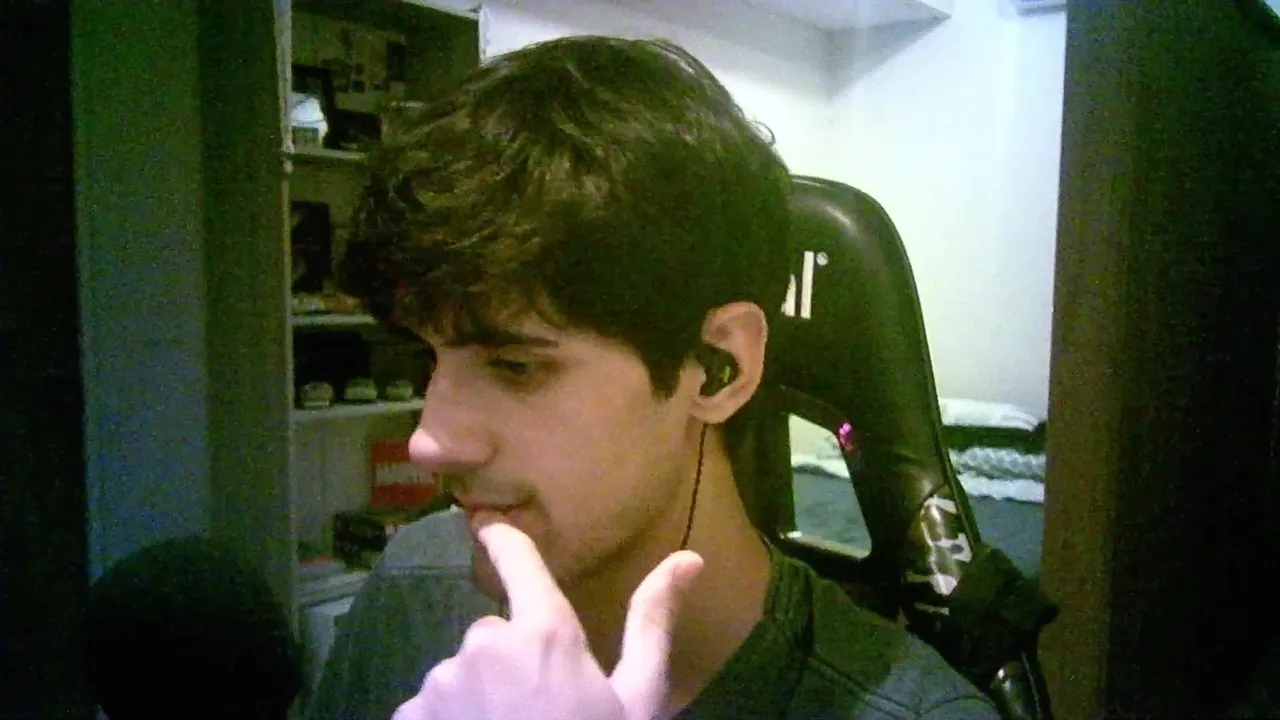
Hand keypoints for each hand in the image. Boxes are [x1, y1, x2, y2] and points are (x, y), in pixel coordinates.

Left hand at [392, 514, 704, 719]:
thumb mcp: (640, 700)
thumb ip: (653, 623)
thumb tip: (689, 558)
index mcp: (544, 633)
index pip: (517, 560)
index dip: (503, 539)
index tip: (488, 525)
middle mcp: (483, 645)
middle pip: (494, 635)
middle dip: (511, 663)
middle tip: (539, 712)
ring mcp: (439, 683)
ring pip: (459, 674)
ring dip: (476, 698)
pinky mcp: (409, 717)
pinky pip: (428, 708)